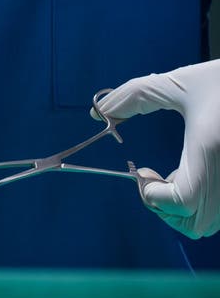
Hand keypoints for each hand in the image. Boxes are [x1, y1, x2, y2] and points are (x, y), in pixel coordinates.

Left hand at [93, 59, 219, 238]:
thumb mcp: (176, 83)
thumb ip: (135, 95)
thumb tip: (99, 113)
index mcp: (209, 150)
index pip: (182, 201)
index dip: (154, 195)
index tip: (141, 171)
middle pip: (194, 224)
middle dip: (165, 207)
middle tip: (151, 180)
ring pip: (209, 224)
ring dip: (182, 209)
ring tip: (173, 176)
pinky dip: (201, 204)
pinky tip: (194, 174)